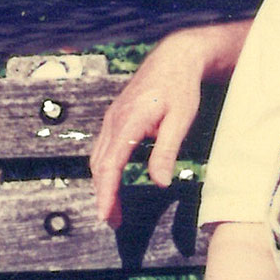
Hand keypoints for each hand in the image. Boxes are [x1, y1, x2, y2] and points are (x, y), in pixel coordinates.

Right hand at [90, 23, 246, 226]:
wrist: (174, 58)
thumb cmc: (180, 88)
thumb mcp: (180, 120)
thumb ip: (166, 151)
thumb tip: (159, 183)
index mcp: (128, 122)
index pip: (110, 165)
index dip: (106, 192)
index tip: (106, 214)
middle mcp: (113, 120)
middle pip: (100, 165)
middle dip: (103, 195)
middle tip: (113, 221)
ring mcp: (112, 118)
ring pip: (99, 158)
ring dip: (103, 184)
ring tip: (113, 208)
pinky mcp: (115, 118)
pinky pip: (104, 148)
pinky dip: (105, 169)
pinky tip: (113, 181)